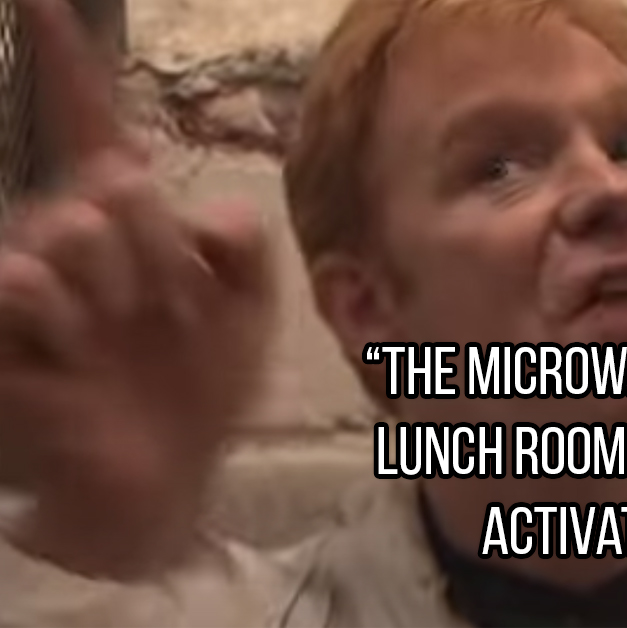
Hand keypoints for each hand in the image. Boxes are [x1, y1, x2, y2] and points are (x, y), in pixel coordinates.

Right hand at [0, 0, 274, 577]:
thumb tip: (199, 208)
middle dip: (157, 252)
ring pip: (70, 226)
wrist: (167, 477)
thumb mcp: (250, 310)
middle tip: (170, 316)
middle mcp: (74, 239)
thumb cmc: (204, 388)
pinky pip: (16, 280)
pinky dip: (62, 317)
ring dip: (120, 291)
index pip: (93, 126)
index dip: (63, 59)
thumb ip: (241, 243)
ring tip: (129, 342)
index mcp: (136, 227)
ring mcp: (36, 283)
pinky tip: (80, 356)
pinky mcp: (5, 331)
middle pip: (111, 184)